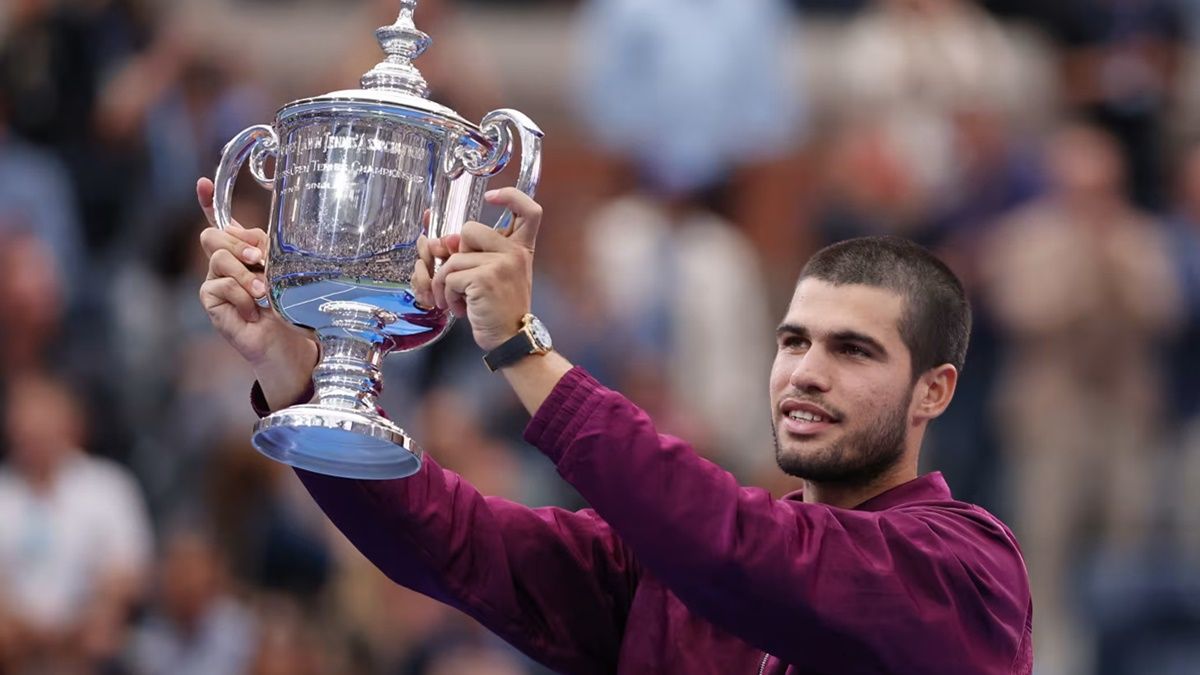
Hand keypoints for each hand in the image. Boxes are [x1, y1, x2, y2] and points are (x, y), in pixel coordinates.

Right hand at [195, 177, 317, 408]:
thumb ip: (265, 249)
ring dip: (244, 274)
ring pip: (217, 258)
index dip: (208, 202)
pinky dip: (240, 297)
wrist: (285, 341)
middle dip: (238, 244)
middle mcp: (224, 263)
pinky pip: (219, 286)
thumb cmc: (286, 306)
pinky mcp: (210, 301)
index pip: (220, 221)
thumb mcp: (282, 271)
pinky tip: (252, 310)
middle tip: (260, 260)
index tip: (203, 183)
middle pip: (213, 235)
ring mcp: (214, 281)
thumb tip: (251, 238)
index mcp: (241, 250)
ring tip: (262, 293)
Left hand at [429, 188, 542, 350]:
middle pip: (468, 229)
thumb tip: (441, 241)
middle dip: (455, 254)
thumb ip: (474, 254)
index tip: (492, 196)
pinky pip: (449, 277)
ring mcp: (500, 263)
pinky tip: (461, 308)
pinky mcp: (484, 278)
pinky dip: (447, 295)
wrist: (511, 339)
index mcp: (521, 249)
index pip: (529, 210)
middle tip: (462, 279)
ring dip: (445, 283)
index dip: (510, 196)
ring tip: (458, 301)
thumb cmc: (501, 310)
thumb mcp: (494, 276)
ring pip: (452, 259)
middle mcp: (515, 252)